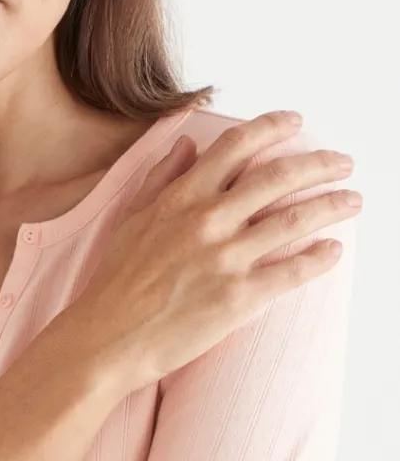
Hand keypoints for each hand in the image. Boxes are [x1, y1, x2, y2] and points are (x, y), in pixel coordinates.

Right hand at [72, 110, 362, 388]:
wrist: (106, 339)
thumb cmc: (114, 282)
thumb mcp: (131, 219)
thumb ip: (162, 178)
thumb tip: (186, 143)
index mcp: (181, 198)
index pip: (236, 145)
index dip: (272, 126)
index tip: (296, 121)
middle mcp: (207, 220)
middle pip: (278, 176)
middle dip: (319, 163)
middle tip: (342, 163)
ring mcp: (225, 259)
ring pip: (294, 219)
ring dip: (332, 205)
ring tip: (352, 201)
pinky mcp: (239, 298)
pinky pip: (293, 271)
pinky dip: (319, 258)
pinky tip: (333, 251)